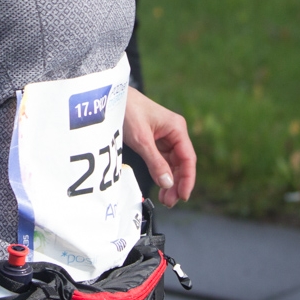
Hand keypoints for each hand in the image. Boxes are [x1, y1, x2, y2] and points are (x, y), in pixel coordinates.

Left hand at [122, 89, 196, 206]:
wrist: (111, 98)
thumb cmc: (128, 111)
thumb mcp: (141, 140)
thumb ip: (155, 162)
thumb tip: (168, 184)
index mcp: (177, 128)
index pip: (188, 158)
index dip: (187, 179)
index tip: (184, 196)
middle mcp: (174, 133)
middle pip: (182, 163)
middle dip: (178, 183)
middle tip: (171, 202)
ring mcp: (165, 137)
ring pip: (173, 164)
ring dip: (170, 181)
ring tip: (166, 199)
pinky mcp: (155, 140)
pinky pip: (163, 160)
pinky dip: (162, 173)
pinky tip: (160, 186)